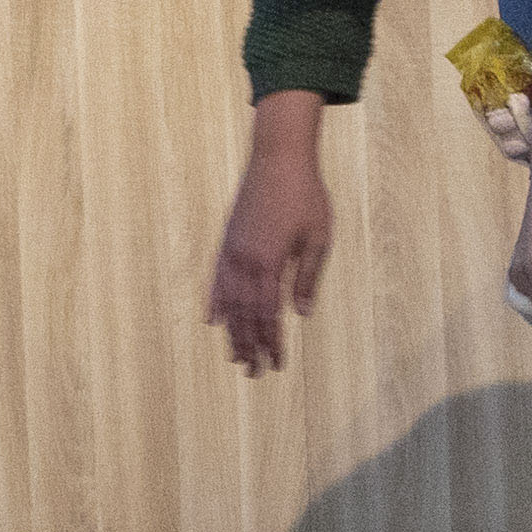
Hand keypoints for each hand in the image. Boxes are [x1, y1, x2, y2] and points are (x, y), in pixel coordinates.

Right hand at [209, 136, 331, 376]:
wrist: (277, 158)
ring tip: (235, 355)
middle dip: (249, 345)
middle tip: (253, 373)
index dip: (272, 342)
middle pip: (244, 314)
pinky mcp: (227, 240)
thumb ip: (308, 277)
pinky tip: (213, 319)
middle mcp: (245, 261)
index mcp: (270, 263)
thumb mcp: (318, 238)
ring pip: (227, 301)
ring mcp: (232, 251)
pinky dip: (215, 301)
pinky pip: (216, 278)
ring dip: (232, 331)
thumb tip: (302, 313)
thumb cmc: (305, 196)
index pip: (268, 314)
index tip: (276, 365)